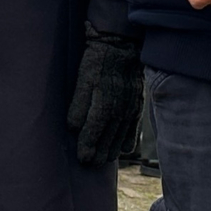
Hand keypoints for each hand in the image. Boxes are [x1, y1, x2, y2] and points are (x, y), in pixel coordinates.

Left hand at [67, 29, 143, 164]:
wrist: (122, 46)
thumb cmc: (97, 62)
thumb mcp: (83, 80)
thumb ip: (78, 105)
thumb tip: (73, 128)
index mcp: (104, 104)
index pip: (94, 131)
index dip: (88, 146)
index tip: (82, 158)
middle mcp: (119, 110)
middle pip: (108, 138)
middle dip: (99, 153)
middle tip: (91, 163)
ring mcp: (130, 108)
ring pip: (121, 135)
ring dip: (112, 150)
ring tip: (104, 160)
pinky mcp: (137, 103)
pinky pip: (134, 127)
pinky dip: (129, 140)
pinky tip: (124, 149)